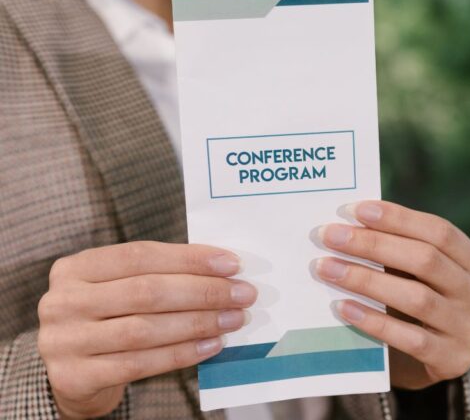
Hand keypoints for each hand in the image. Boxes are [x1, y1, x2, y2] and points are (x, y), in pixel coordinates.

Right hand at [37, 242, 256, 418]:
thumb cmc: (108, 319)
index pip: (141, 255)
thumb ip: (159, 275)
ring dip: (198, 323)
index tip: (232, 264)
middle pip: (146, 292)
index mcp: (76, 267)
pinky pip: (140, 364)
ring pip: (145, 329)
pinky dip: (181, 353)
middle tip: (243, 294)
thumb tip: (223, 270)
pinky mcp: (75, 377)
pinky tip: (211, 344)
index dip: (189, 259)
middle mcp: (63, 301)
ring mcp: (66, 340)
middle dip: (203, 292)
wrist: (69, 372)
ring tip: (234, 319)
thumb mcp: (118, 288)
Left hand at [314, 201, 469, 388]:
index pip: (440, 232)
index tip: (355, 210)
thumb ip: (397, 249)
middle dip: (373, 244)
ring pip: (417, 297)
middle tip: (329, 236)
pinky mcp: (452, 361)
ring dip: (366, 279)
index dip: (398, 218)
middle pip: (426, 260)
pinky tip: (343, 307)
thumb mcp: (417, 276)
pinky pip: (409, 338)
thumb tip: (349, 220)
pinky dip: (373, 321)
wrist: (422, 366)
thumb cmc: (413, 307)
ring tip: (327, 268)